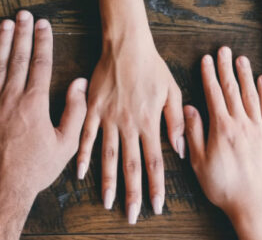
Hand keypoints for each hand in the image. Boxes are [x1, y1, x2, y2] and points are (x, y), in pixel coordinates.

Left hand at [0, 12, 87, 239]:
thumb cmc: (34, 169)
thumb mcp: (65, 144)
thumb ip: (75, 111)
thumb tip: (79, 84)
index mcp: (33, 103)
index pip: (39, 63)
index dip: (43, 41)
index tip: (44, 24)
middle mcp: (10, 98)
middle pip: (16, 57)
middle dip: (22, 33)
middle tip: (24, 14)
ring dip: (1, 41)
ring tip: (6, 23)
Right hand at [77, 29, 183, 222]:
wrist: (126, 45)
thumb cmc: (152, 67)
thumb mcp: (172, 91)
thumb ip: (176, 122)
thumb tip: (181, 150)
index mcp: (149, 122)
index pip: (155, 162)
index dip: (156, 187)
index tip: (156, 206)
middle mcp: (129, 125)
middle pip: (131, 165)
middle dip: (133, 193)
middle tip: (132, 215)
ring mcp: (108, 118)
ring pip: (108, 156)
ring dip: (108, 182)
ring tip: (108, 202)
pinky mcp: (93, 109)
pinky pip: (86, 136)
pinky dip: (83, 156)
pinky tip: (80, 173)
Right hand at [185, 47, 261, 239]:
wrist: (256, 205)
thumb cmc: (224, 188)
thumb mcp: (200, 163)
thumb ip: (194, 133)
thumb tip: (188, 109)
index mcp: (222, 129)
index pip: (214, 94)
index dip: (209, 75)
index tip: (207, 59)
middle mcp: (243, 124)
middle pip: (233, 90)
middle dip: (227, 68)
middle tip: (224, 50)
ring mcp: (260, 130)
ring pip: (252, 96)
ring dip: (246, 76)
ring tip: (242, 59)